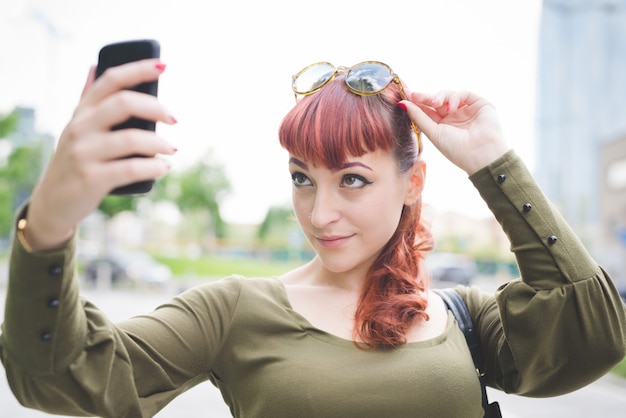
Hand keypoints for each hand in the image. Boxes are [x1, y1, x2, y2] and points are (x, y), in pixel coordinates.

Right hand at [24, 59, 176, 250]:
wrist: (53, 202)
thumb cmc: (75, 161)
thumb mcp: (76, 127)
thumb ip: (87, 99)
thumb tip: (94, 65)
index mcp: (82, 112)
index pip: (111, 80)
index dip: (138, 69)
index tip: (163, 66)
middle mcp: (81, 128)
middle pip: (124, 103)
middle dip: (156, 108)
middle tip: (174, 119)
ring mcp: (85, 153)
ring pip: (132, 138)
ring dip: (160, 143)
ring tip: (171, 149)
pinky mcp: (92, 179)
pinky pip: (132, 168)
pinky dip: (154, 167)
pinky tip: (164, 167)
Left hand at [401, 90, 510, 174]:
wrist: (481, 154)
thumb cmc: (456, 149)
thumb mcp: (433, 132)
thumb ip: (418, 117)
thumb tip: (402, 104)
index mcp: (442, 125)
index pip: (428, 110)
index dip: (417, 103)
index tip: (406, 96)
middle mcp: (454, 116)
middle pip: (436, 101)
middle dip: (425, 97)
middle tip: (414, 94)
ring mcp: (466, 109)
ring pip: (448, 95)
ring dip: (439, 96)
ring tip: (436, 103)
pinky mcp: (479, 103)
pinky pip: (463, 94)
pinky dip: (454, 97)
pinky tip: (451, 107)